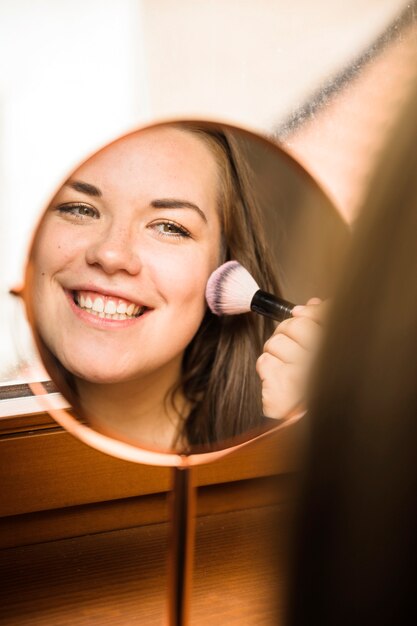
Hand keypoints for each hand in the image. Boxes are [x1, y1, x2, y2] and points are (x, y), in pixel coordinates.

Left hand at [256, 298, 325, 418]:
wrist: (316, 427)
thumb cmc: (323, 389)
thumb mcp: (332, 354)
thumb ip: (325, 324)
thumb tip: (314, 304)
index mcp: (334, 352)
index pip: (315, 317)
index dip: (306, 313)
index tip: (301, 314)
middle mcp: (319, 363)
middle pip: (292, 326)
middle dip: (287, 333)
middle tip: (294, 348)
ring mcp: (298, 378)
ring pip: (274, 343)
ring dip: (276, 353)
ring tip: (288, 368)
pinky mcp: (279, 391)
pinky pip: (264, 362)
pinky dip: (268, 369)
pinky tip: (280, 381)